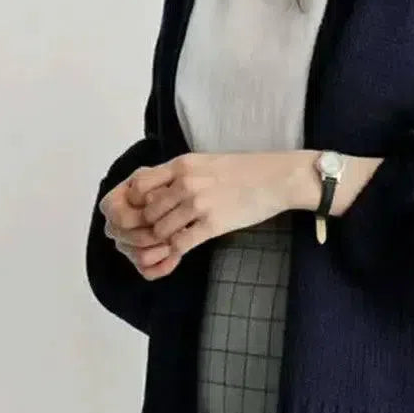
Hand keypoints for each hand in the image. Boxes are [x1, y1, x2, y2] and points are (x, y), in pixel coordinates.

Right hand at [99, 173, 180, 279]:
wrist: (189, 194)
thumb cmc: (172, 184)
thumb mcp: (164, 177)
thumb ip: (154, 188)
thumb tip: (152, 202)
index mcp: (113, 203)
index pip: (120, 217)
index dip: (143, 215)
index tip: (166, 207)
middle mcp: (115, 226)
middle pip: (130, 238)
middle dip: (156, 233)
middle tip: (180, 225)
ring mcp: (127, 245)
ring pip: (139, 256)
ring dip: (162, 248)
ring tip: (179, 237)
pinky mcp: (141, 262)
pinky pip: (147, 271)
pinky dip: (163, 265)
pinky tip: (176, 256)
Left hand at [127, 151, 309, 255]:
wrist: (277, 178)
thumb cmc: (245, 169)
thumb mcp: (207, 161)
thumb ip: (181, 174)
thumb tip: (159, 190)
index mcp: (182, 165)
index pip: (139, 185)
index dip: (136, 202)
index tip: (145, 210)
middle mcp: (185, 183)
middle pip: (147, 212)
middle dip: (148, 226)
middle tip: (156, 233)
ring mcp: (198, 204)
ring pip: (160, 230)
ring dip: (162, 239)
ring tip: (171, 240)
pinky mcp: (212, 224)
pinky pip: (180, 243)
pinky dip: (175, 251)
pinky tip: (182, 249)